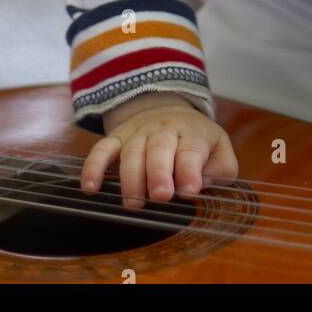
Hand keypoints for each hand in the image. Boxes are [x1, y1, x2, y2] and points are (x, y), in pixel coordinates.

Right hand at [80, 95, 238, 207]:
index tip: (190, 190)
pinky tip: (91, 187)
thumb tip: (204, 185)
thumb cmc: (196, 141)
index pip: (192, 150)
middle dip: (159, 172)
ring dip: (131, 177)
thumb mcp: (219, 150)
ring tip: (134, 203)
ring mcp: (138, 133)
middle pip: (160, 148)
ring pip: (131, 151)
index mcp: (193, 133)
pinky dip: (94, 166)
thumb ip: (220, 169)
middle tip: (161, 197)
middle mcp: (164, 130)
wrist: (168, 108)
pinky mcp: (117, 138)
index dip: (190, 170)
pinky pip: (102, 149)